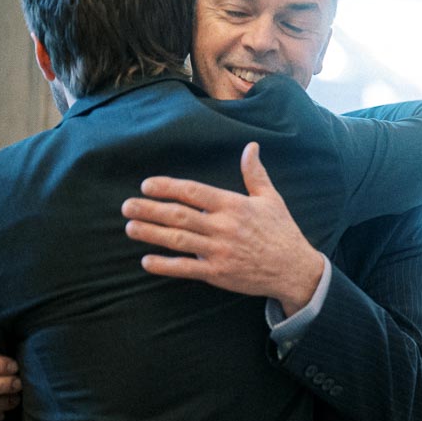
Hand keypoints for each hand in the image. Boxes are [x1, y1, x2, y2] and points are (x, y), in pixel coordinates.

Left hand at [122, 142, 324, 314]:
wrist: (294, 270)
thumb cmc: (282, 232)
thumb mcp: (271, 199)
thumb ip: (255, 174)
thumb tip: (250, 147)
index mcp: (234, 206)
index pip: (193, 192)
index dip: (167, 187)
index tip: (147, 185)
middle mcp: (223, 227)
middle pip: (178, 215)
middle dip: (149, 210)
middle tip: (127, 206)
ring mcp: (219, 251)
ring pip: (177, 240)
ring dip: (150, 233)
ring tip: (130, 227)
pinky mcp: (218, 273)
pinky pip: (185, 268)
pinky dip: (164, 265)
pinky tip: (146, 261)